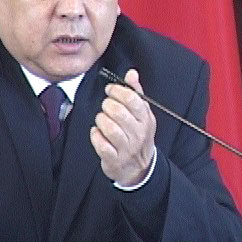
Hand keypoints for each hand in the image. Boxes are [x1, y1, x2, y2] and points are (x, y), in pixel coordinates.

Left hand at [90, 69, 156, 185]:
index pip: (133, 99)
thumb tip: (132, 73)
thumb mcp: (142, 114)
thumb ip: (136, 92)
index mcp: (146, 119)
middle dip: (107, 105)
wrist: (139, 168)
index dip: (117, 91)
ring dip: (101, 120)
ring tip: (102, 120)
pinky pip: (101, 144)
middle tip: (106, 107)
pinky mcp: (114, 159)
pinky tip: (97, 133)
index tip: (110, 90)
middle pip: (118, 112)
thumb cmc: (137, 136)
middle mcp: (138, 134)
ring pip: (109, 127)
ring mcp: (127, 148)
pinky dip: (95, 136)